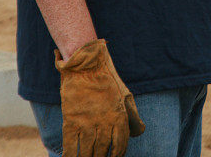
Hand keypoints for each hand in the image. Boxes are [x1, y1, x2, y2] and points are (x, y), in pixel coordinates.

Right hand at [55, 39, 144, 156]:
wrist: (86, 64)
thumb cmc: (107, 79)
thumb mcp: (124, 95)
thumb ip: (132, 116)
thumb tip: (140, 132)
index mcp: (119, 116)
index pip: (120, 145)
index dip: (117, 155)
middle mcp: (104, 122)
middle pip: (102, 151)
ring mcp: (87, 122)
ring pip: (87, 152)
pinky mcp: (71, 120)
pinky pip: (70, 146)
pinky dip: (70, 156)